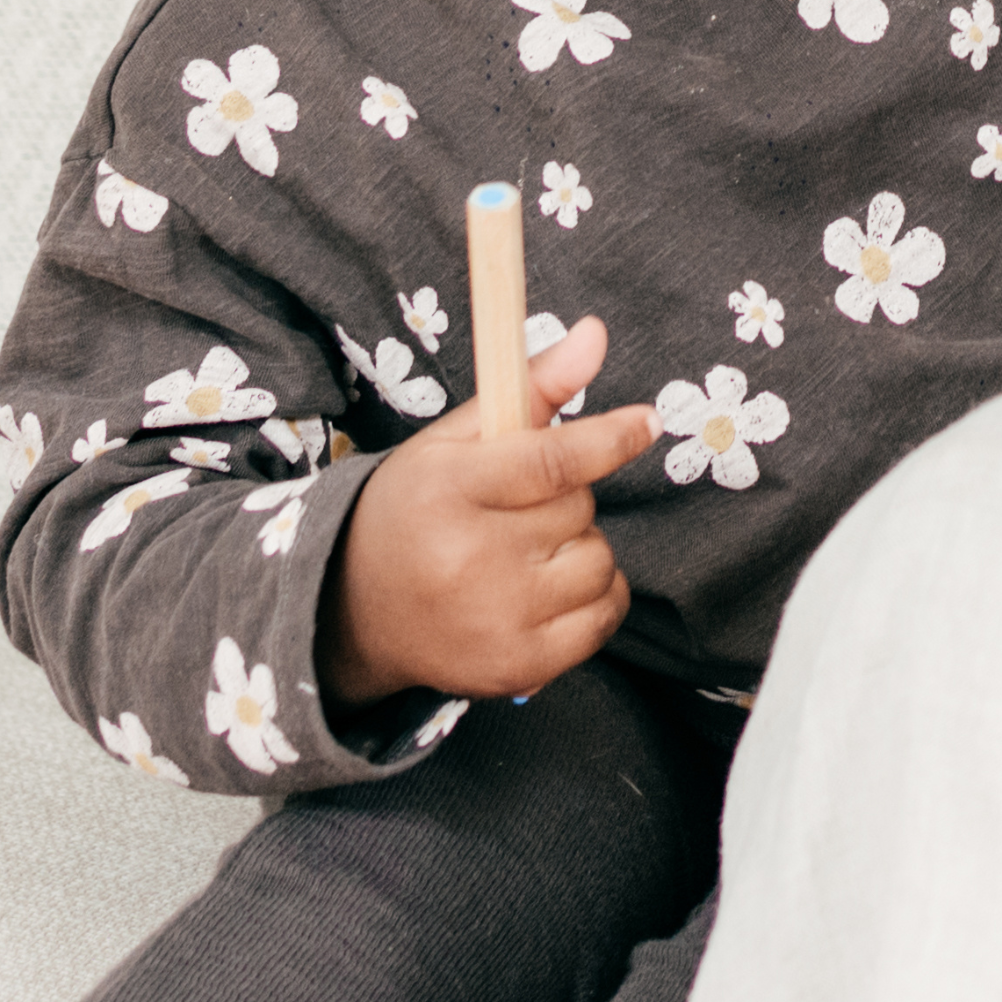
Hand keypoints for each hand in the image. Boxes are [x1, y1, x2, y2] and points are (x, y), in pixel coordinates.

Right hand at [326, 317, 669, 703]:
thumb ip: (530, 387)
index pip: (550, 462)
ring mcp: (495, 619)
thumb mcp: (453, 442)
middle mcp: (468, 558)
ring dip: (580, 550)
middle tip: (514, 513)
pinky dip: (596, 597)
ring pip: (599, 561)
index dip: (608, 439)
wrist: (355, 611)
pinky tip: (549, 590)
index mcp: (447, 489)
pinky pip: (605, 616)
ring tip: (525, 555)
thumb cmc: (414, 511)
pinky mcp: (518, 667)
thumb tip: (596, 333)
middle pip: (579, 510)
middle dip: (564, 501)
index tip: (647, 422)